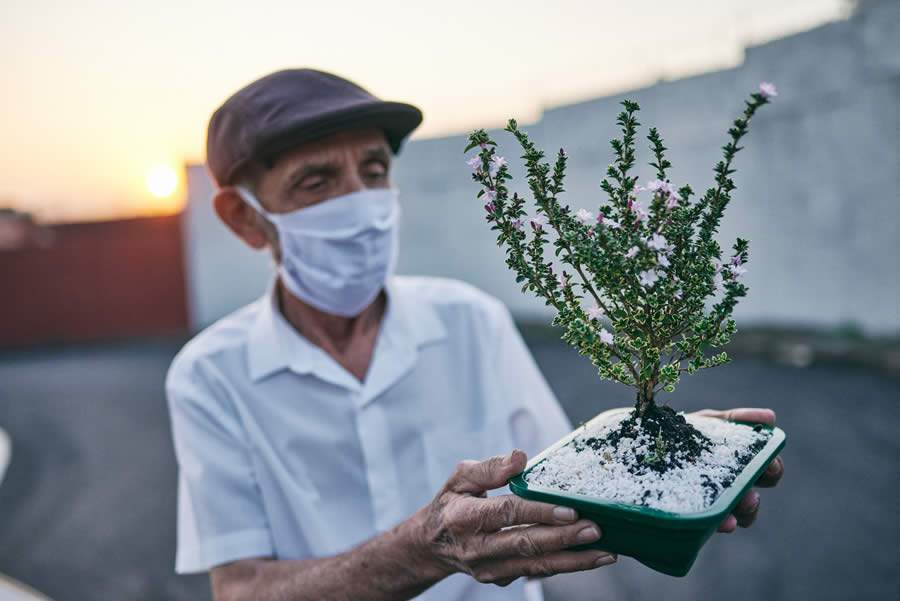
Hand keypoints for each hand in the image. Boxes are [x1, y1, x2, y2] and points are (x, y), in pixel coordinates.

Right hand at [411, 449, 616, 586]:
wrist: (431, 545)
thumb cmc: (451, 504)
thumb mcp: (460, 478)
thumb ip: (489, 468)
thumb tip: (521, 457)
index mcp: (465, 517)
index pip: (507, 514)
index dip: (539, 512)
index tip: (570, 509)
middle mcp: (477, 548)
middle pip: (526, 544)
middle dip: (564, 539)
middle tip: (595, 529)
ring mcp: (488, 569)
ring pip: (536, 566)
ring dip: (573, 561)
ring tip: (604, 552)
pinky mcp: (500, 580)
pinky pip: (535, 573)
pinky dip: (563, 566)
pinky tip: (587, 558)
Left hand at [693, 408, 784, 532]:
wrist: (643, 449)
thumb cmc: (682, 434)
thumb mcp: (708, 423)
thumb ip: (735, 419)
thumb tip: (770, 416)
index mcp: (738, 467)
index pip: (766, 472)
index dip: (773, 468)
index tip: (771, 462)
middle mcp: (729, 490)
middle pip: (755, 498)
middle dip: (759, 494)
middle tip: (758, 480)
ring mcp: (712, 505)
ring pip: (740, 516)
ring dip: (747, 510)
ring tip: (745, 500)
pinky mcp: (693, 517)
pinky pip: (712, 524)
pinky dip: (723, 523)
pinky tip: (726, 522)